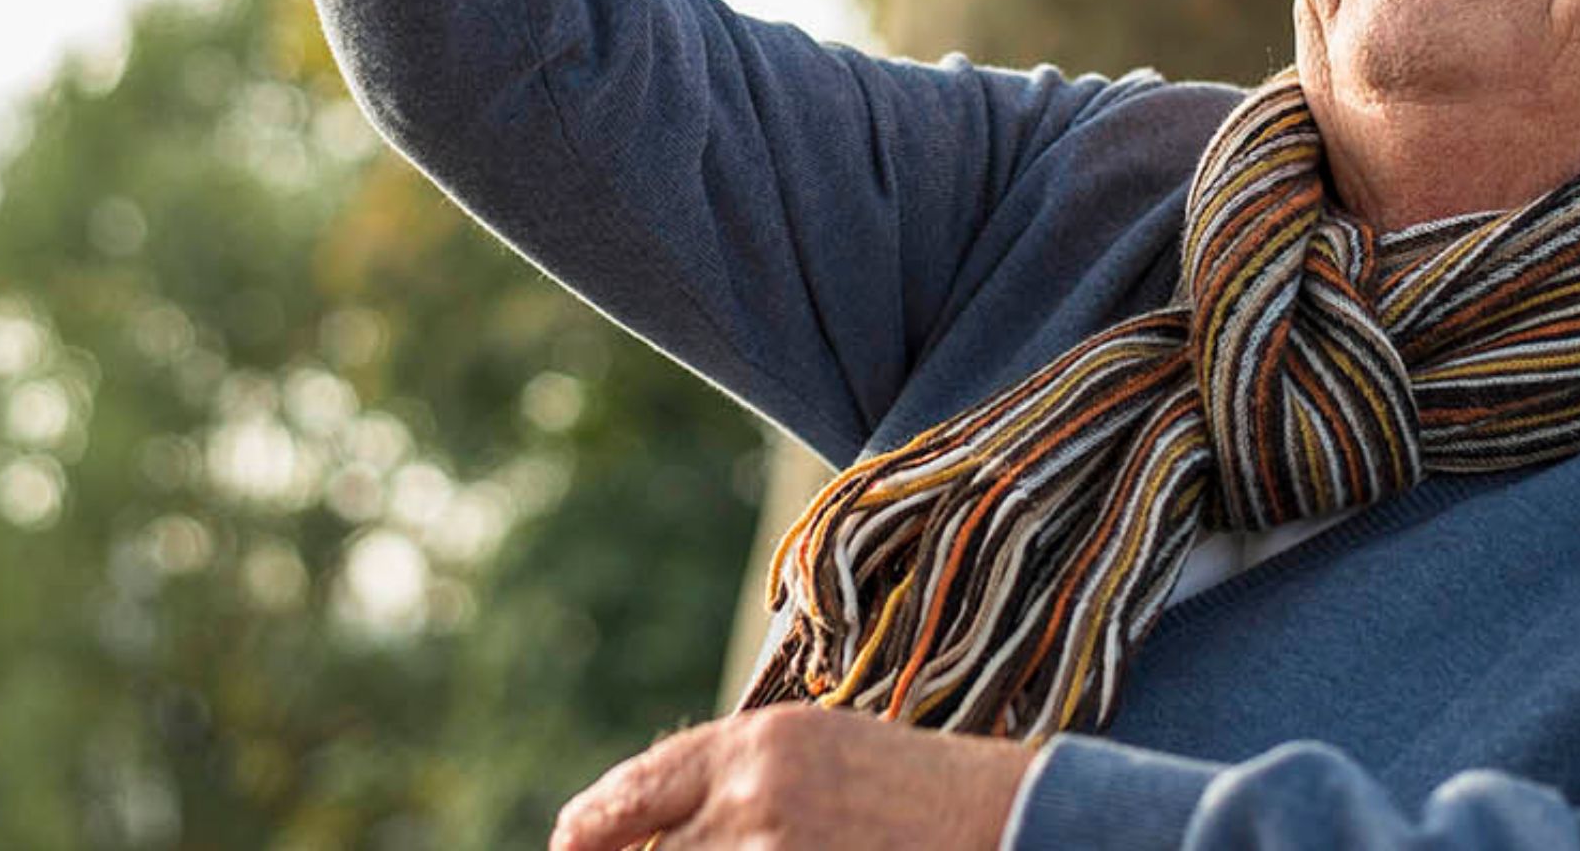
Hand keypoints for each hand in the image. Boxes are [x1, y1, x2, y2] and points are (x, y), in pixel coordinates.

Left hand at [550, 703, 1037, 850]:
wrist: (1011, 824)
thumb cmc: (919, 793)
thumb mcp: (821, 755)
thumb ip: (739, 779)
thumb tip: (655, 824)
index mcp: (757, 740)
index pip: (636, 787)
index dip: (590, 826)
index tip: (568, 844)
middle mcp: (755, 793)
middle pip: (643, 849)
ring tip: (732, 845)